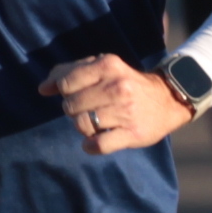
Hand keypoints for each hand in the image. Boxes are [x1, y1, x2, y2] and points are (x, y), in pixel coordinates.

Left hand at [40, 55, 190, 155]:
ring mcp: (126, 111)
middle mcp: (118, 87)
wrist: (169, 100)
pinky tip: (95, 142)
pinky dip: (91, 146)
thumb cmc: (127, 83)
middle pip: (71, 106)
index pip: (66, 83)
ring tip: (96, 124)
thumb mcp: (104, 68)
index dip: (65, 92)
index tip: (76, 95)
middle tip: (90, 109)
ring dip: (84, 128)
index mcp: (108, 66)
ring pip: (81, 125)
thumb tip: (43, 88)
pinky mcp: (133, 133)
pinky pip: (98, 144)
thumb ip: (71, 72)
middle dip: (75, 110)